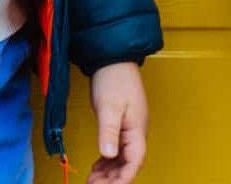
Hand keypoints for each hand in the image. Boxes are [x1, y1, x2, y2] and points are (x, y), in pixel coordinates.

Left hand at [87, 61, 148, 183]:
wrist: (113, 58)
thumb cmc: (114, 78)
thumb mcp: (109, 107)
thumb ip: (108, 132)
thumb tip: (108, 155)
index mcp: (137, 129)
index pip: (135, 161)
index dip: (124, 178)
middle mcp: (136, 132)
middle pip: (128, 164)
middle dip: (113, 179)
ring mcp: (128, 129)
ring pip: (121, 159)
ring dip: (109, 173)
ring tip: (93, 182)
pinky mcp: (120, 125)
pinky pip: (116, 150)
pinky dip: (107, 162)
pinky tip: (97, 168)